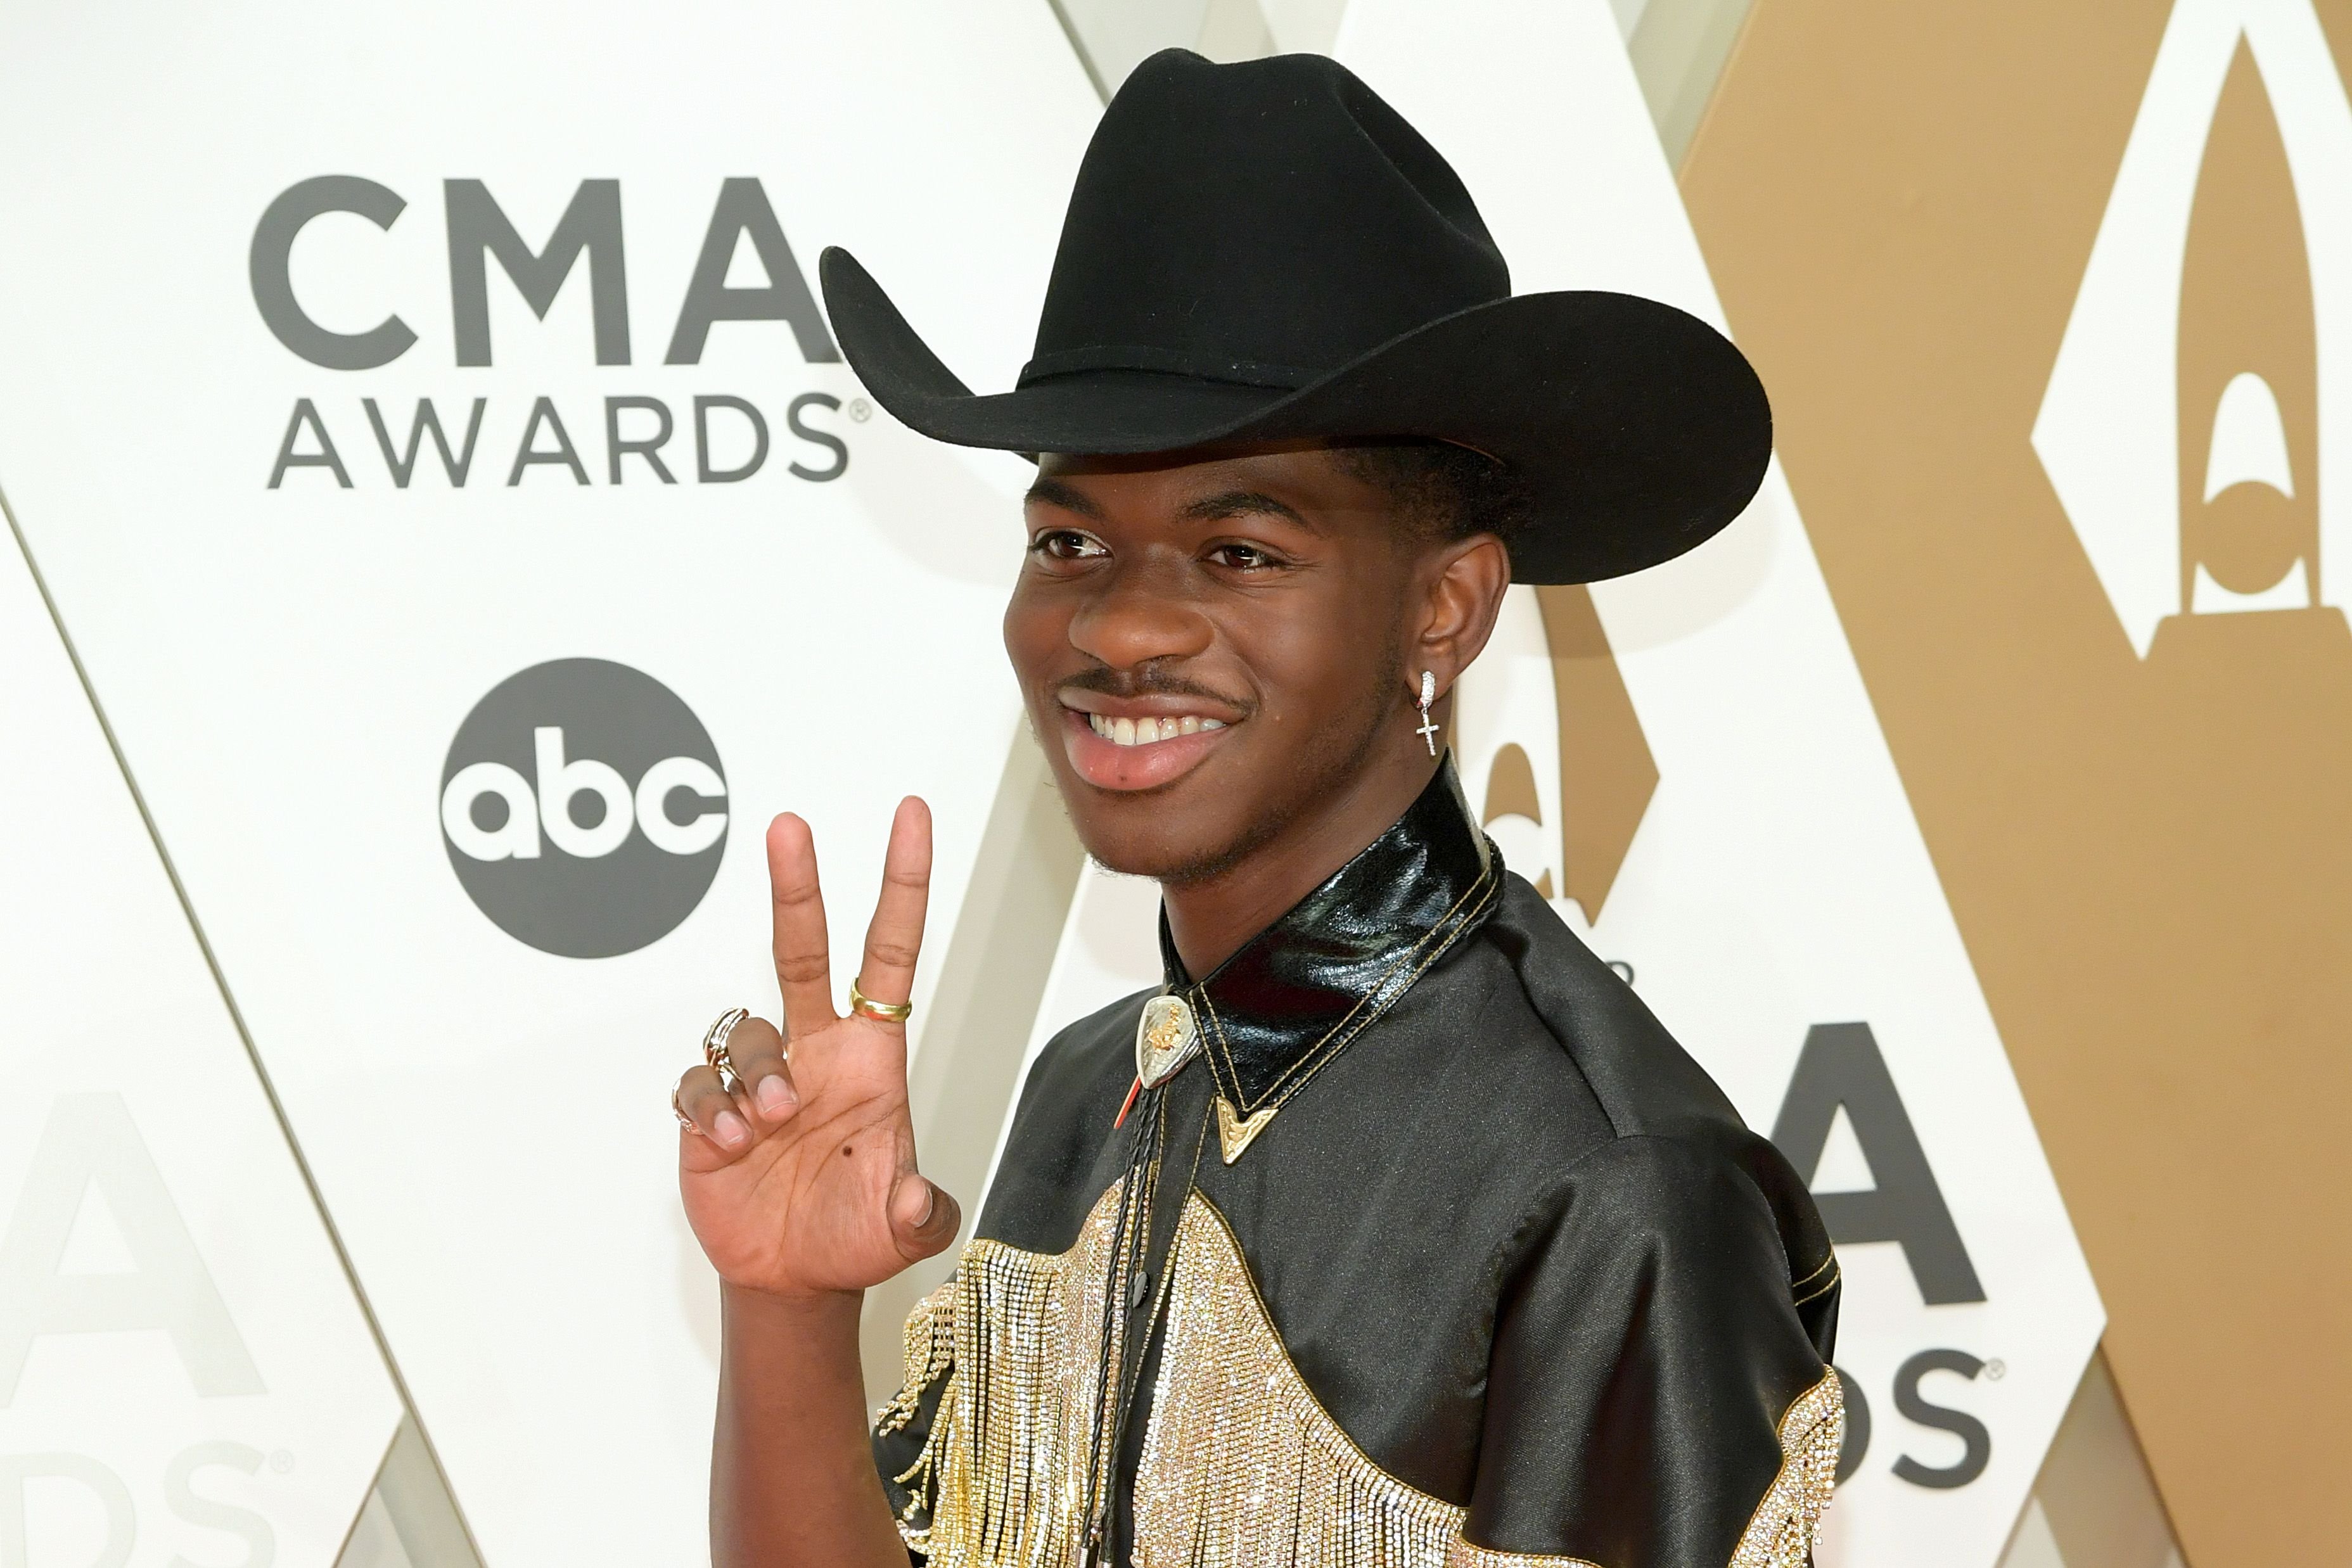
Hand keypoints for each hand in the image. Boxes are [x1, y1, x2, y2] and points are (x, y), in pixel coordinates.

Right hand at [677, 798, 960, 1298]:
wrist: (795, 1280)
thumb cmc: (856, 1234)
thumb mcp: (906, 1228)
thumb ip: (922, 1213)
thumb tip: (922, 1199)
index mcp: (871, 1055)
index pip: (889, 952)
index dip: (901, 884)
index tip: (911, 816)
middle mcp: (815, 1050)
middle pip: (802, 948)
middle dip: (798, 885)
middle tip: (790, 827)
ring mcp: (761, 1077)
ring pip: (747, 1031)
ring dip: (759, 1074)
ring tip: (772, 1127)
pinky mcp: (710, 1110)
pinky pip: (700, 1083)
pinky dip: (713, 1109)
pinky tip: (732, 1145)